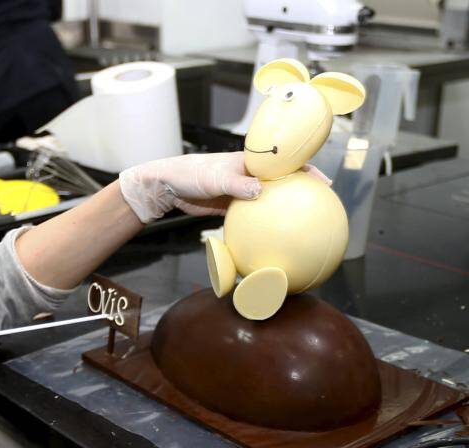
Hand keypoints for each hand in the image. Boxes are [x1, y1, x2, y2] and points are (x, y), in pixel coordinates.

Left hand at [118, 151, 330, 221]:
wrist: (169, 186)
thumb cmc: (191, 174)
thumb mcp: (215, 177)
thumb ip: (237, 184)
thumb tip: (259, 192)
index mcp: (250, 163)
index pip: (284, 164)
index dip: (306, 171)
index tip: (324, 184)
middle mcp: (250, 176)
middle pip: (281, 184)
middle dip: (301, 193)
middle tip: (321, 207)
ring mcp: (242, 192)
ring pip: (268, 201)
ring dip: (284, 212)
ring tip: (303, 225)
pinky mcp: (231, 207)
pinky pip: (252, 217)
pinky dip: (263, 225)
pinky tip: (272, 238)